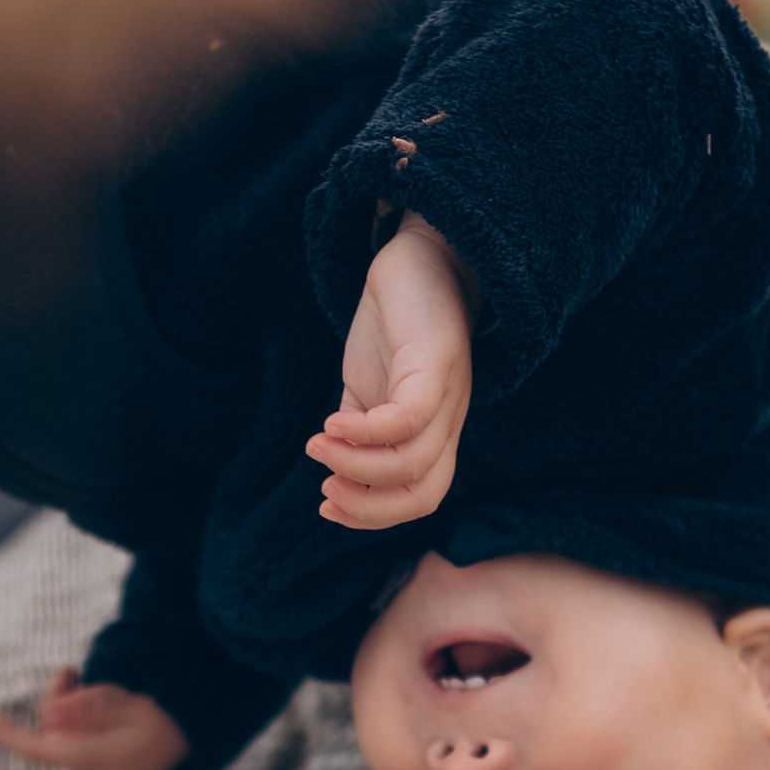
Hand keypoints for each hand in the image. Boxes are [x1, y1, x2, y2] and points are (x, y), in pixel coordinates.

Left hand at [0, 669, 188, 769]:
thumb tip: (50, 712)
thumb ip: (90, 706)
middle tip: (68, 669)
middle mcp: (94, 768)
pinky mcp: (106, 762)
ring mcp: (100, 767)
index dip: (13, 737)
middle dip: (55, 700)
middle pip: (55, 734)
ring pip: (66, 733)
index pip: (44, 750)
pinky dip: (80, 714)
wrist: (201, 735)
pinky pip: (80, 738)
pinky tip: (92, 695)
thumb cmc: (169, 718)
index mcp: (98, 757)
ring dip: (68, 703)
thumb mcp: (130, 703)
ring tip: (79, 674)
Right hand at [305, 213, 473, 529]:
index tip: (327, 504)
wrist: (419, 254)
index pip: (420, 497)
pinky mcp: (437, 360)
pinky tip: (332, 423)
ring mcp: (449, 391)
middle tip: (325, 490)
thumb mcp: (369, 387)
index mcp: (435, 431)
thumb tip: (332, 471)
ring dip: (356, 467)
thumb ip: (357, 430)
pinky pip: (410, 417)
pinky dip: (367, 433)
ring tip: (318, 447)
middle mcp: (450, 418)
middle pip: (427, 494)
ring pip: (416, 462)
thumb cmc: (394, 325)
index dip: (374, 515)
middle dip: (370, 508)